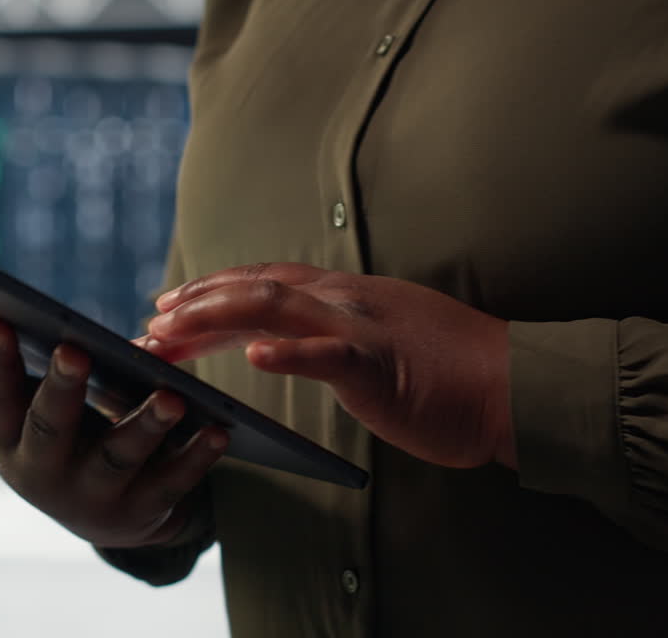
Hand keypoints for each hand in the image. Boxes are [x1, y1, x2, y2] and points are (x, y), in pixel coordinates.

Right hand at [0, 318, 227, 547]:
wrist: (100, 516)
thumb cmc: (51, 440)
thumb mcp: (13, 413)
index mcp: (8, 442)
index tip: (0, 320)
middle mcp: (45, 473)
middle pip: (53, 428)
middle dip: (62, 389)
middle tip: (75, 350)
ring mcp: (95, 495)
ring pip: (120, 457)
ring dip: (146, 425)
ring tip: (172, 394)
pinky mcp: (143, 510)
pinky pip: (172, 483)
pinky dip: (197, 457)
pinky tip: (219, 428)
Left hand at [138, 263, 515, 469]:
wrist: (517, 384)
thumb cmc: (451, 373)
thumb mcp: (385, 340)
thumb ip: (338, 334)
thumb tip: (293, 342)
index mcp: (344, 297)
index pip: (263, 283)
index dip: (211, 291)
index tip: (168, 305)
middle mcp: (345, 300)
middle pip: (254, 288)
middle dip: (196, 303)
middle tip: (149, 323)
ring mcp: (362, 328)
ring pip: (275, 307)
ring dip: (217, 315)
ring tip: (173, 328)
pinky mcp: (381, 365)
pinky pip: (328, 354)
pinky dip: (288, 352)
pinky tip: (253, 356)